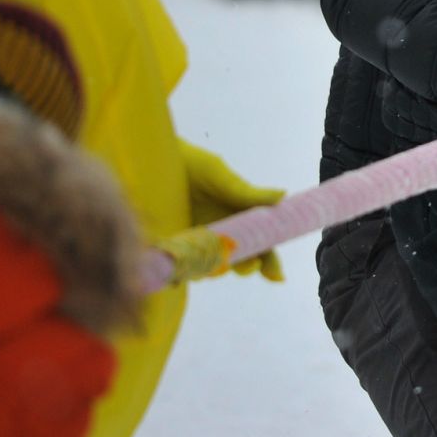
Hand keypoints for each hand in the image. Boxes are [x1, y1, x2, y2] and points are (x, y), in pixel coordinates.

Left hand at [179, 140, 285, 280]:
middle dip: (247, 267)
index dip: (271, 261)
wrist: (154, 161)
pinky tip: (182, 271)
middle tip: (248, 266)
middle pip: (241, 261)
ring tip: (214, 268)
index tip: (276, 276)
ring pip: (212, 268)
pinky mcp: (173, 246)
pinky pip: (182, 266)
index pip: (261, 244)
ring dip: (216, 271)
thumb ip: (247, 193)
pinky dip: (184, 272)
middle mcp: (222, 233)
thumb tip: (282, 196)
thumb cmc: (193, 166)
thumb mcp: (221, 177)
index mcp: (240, 217)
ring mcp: (197, 242)